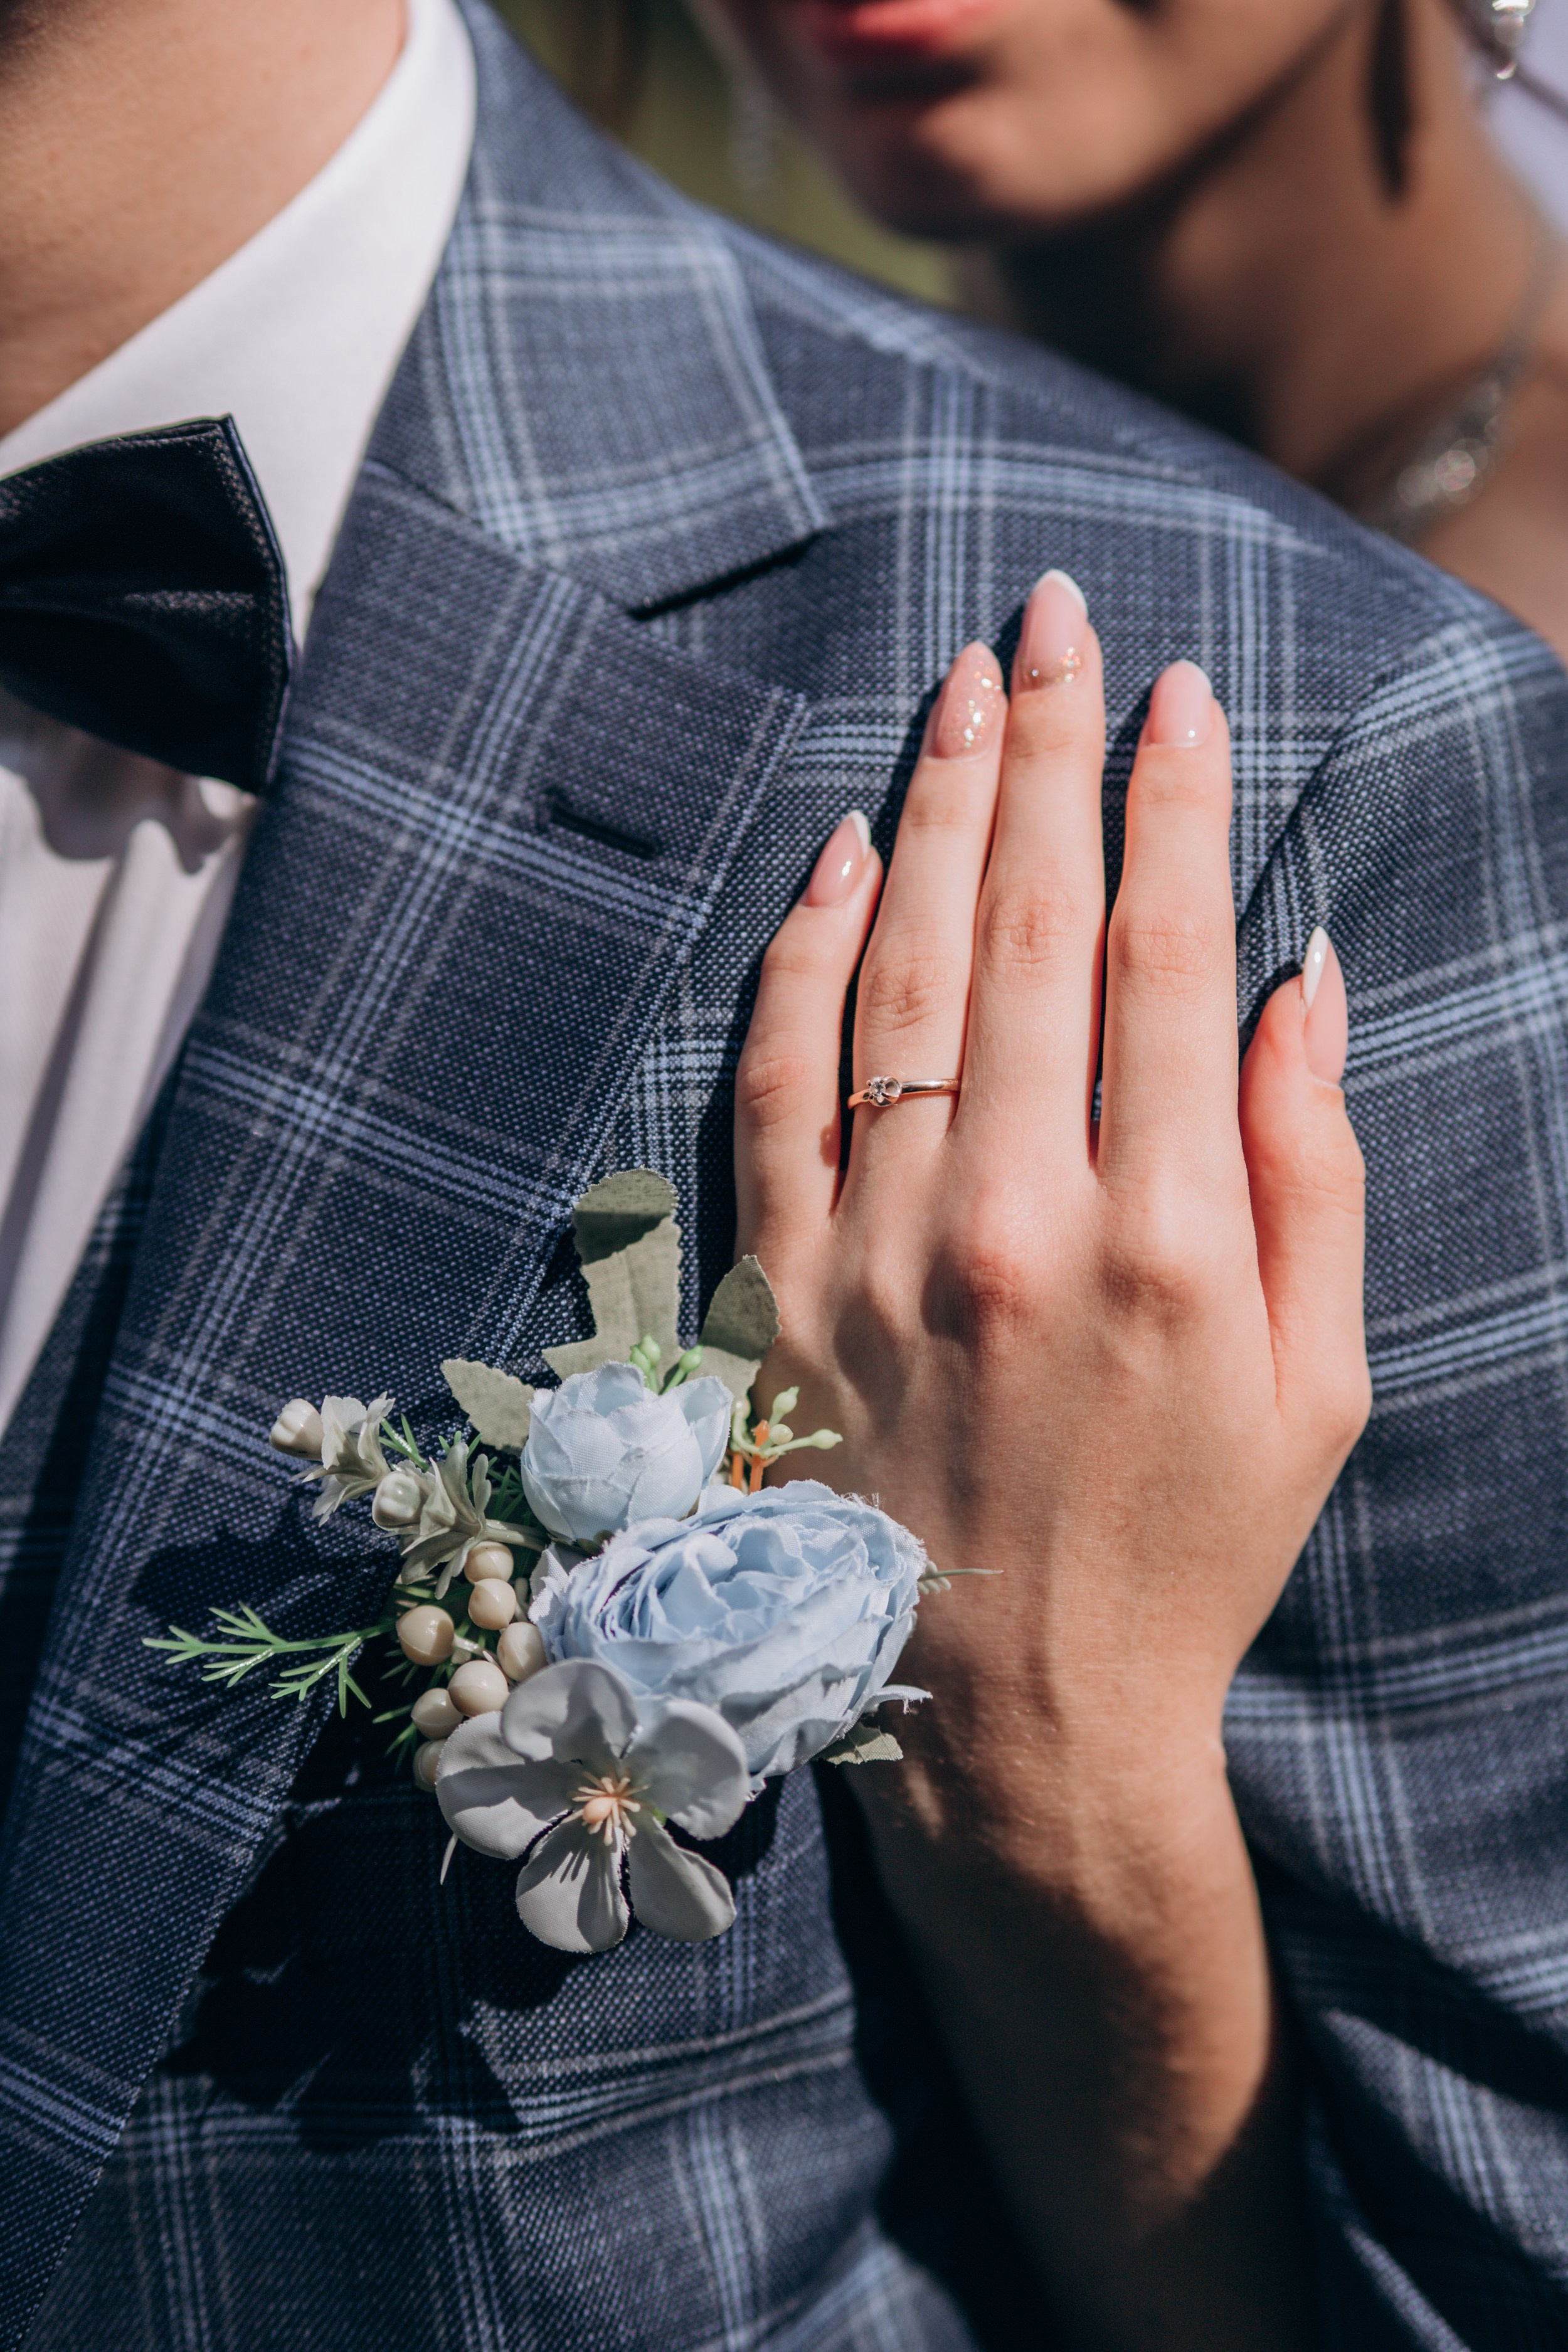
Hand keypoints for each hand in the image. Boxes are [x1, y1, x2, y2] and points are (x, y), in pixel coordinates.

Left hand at [732, 571, 1367, 2348]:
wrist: (1019, 1731)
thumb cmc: (1188, 1554)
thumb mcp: (1319, 1384)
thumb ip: (1311, 1170)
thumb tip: (1301, 977)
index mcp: (1173, 1241)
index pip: (1169, 960)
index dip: (1173, 804)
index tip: (1174, 690)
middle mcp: (1019, 1225)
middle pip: (1031, 931)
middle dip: (1045, 751)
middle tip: (1048, 618)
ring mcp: (880, 1255)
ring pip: (901, 977)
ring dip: (935, 815)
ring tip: (958, 691)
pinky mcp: (779, 1295)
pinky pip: (778, 1087)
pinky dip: (804, 963)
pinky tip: (839, 856)